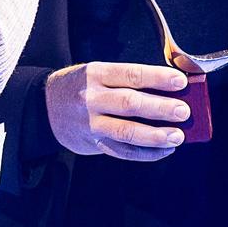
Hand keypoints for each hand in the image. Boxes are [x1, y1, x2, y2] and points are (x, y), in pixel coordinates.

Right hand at [44, 61, 190, 160]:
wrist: (44, 107)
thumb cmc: (81, 86)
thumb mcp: (98, 73)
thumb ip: (127, 80)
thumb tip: (170, 90)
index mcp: (96, 74)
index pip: (131, 74)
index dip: (157, 78)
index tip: (180, 82)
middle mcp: (92, 98)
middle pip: (130, 103)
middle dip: (160, 108)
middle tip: (183, 111)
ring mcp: (91, 123)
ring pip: (126, 132)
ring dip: (155, 136)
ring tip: (177, 137)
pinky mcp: (93, 143)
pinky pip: (121, 151)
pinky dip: (145, 153)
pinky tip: (163, 150)